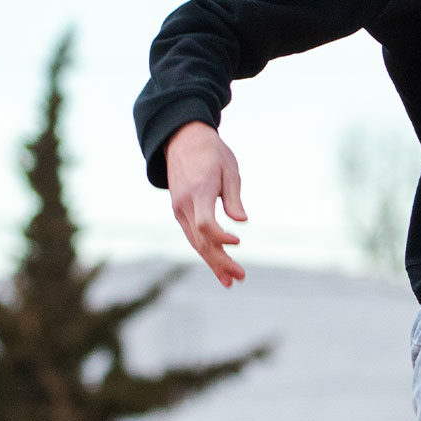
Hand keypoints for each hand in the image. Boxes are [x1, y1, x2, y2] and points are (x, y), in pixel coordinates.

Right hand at [164, 120, 247, 285]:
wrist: (183, 140)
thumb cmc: (211, 153)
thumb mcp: (229, 169)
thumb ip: (233, 197)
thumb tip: (241, 221)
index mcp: (198, 191)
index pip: (205, 224)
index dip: (221, 237)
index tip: (238, 242)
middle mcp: (184, 205)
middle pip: (201, 240)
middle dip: (220, 261)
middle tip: (240, 277)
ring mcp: (179, 210)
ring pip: (196, 242)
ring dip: (213, 263)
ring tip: (230, 281)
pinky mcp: (180, 212)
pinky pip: (193, 236)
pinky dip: (205, 252)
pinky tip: (218, 265)